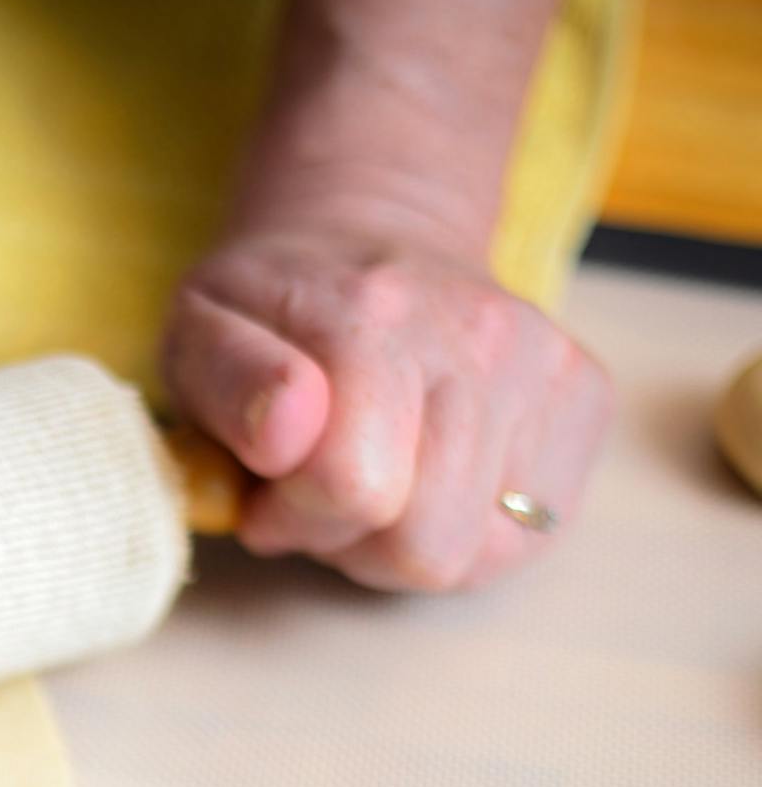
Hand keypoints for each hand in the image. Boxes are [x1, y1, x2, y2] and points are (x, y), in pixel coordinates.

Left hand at [163, 228, 611, 590]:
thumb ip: (226, 381)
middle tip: (318, 487)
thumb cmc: (273, 309)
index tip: (268, 483)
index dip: (292, 513)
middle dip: (350, 537)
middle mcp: (479, 332)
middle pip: (422, 541)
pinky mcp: (587, 398)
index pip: (352, 487)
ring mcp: (546, 364)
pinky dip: (463, 532)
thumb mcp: (199, 330)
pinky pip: (525, 537)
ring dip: (399, 540)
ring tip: (371, 479)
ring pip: (473, 552)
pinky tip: (426, 477)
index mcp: (372, 314)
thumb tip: (286, 432)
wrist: (374, 234)